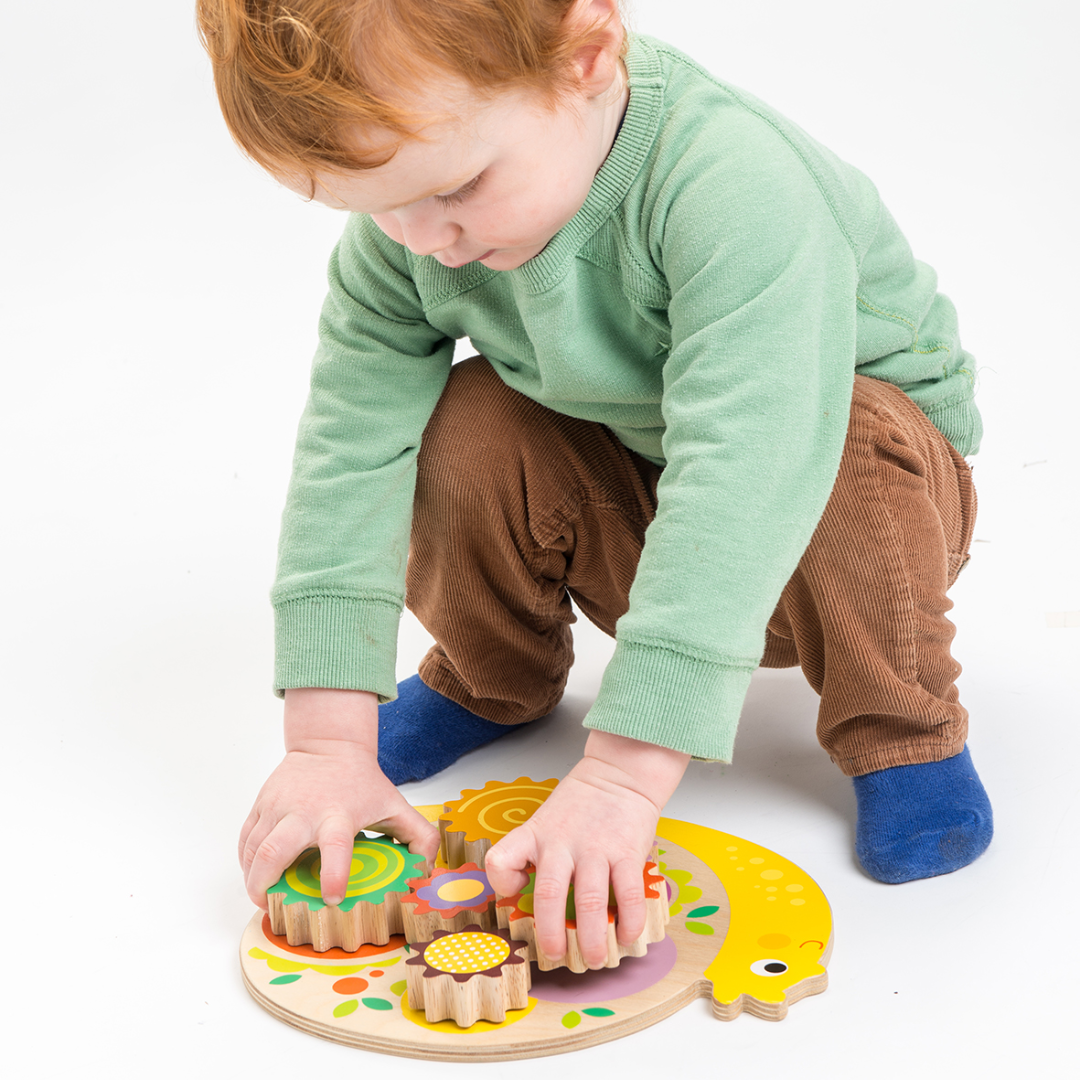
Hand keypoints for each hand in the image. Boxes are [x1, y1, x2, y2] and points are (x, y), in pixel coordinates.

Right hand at [238, 688, 440, 908]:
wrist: (329, 743)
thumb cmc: (362, 781)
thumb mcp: (397, 805)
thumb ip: (421, 838)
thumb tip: (426, 874)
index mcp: (339, 815)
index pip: (335, 847)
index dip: (333, 875)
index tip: (331, 898)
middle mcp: (304, 812)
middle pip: (273, 851)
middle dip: (264, 886)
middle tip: (270, 907)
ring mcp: (278, 807)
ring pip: (252, 850)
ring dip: (252, 880)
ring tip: (263, 898)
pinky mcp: (261, 805)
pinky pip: (244, 840)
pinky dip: (245, 863)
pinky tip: (256, 876)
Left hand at [484, 731, 688, 967]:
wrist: (619, 772)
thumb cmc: (581, 802)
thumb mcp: (546, 819)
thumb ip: (536, 852)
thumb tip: (531, 894)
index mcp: (536, 835)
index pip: (500, 859)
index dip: (501, 882)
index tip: (514, 892)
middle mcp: (561, 844)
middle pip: (548, 895)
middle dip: (552, 934)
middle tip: (556, 954)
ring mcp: (595, 849)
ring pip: (590, 902)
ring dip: (592, 938)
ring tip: (594, 958)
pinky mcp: (627, 852)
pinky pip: (629, 895)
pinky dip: (629, 922)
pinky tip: (627, 935)